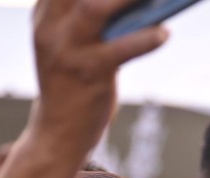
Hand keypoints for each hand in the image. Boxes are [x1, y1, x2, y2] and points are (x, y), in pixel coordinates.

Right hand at [29, 0, 167, 156]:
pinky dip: (145, 39)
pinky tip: (164, 32)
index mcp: (45, 11)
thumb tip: (144, 0)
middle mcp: (50, 25)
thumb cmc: (76, 81)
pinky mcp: (87, 74)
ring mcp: (66, 49)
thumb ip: (95, 15)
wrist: (57, 133)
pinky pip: (120, 51)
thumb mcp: (75, 41)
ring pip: (95, 7)